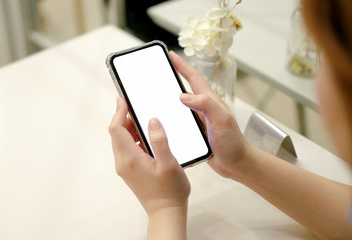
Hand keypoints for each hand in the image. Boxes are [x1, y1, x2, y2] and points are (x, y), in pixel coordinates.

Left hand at [108, 97, 190, 215]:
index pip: (116, 129)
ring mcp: (124, 167)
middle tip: (138, 108)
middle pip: (116, 133)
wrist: (166, 211)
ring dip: (129, 129)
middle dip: (124, 118)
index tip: (123, 100)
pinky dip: (132, 139)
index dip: (118, 112)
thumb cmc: (170, 191)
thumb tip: (152, 120)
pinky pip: (126, 149)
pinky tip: (147, 138)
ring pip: (120, 141)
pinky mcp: (128, 170)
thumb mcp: (169, 163)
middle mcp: (123, 162)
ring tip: (145, 122)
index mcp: (130, 158)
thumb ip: (159, 140)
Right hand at [170, 51, 253, 178]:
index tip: (171, 55)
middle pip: (184, 89)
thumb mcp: (221, 119)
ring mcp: (198, 121)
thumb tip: (183, 95)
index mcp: (209, 101)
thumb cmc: (232, 142)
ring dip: (167, 100)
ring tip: (153, 96)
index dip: (182, 65)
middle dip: (171, 78)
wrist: (236, 164)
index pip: (193, 78)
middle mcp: (202, 108)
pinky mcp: (195, 133)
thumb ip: (206, 104)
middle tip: (158, 73)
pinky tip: (160, 123)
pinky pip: (179, 122)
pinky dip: (169, 119)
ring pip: (179, 106)